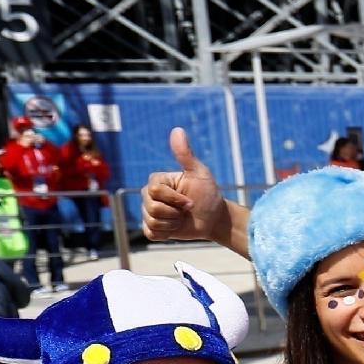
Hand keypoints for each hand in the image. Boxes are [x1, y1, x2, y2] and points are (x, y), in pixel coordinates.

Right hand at [142, 128, 229, 243]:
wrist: (214, 218)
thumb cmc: (208, 194)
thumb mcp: (199, 173)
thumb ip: (185, 154)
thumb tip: (177, 130)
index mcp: (157, 181)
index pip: (156, 191)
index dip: (175, 199)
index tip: (190, 200)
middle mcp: (149, 195)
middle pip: (151, 207)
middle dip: (175, 213)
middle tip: (187, 210)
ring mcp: (150, 212)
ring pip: (152, 222)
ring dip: (173, 224)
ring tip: (182, 219)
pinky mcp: (153, 229)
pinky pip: (151, 233)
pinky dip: (167, 233)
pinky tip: (176, 227)